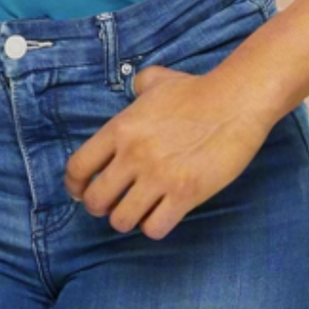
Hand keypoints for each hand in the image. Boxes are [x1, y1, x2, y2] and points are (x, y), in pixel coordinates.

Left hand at [62, 62, 273, 239]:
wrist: (234, 102)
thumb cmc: (195, 90)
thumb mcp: (155, 80)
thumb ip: (136, 86)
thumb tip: (134, 88)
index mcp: (119, 129)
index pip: (78, 167)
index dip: (74, 186)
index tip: (79, 192)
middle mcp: (133, 155)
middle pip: (96, 200)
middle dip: (98, 208)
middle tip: (110, 205)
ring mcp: (158, 177)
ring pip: (122, 219)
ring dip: (126, 220)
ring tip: (135, 212)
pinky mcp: (185, 194)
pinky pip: (155, 227)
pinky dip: (153, 226)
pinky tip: (160, 215)